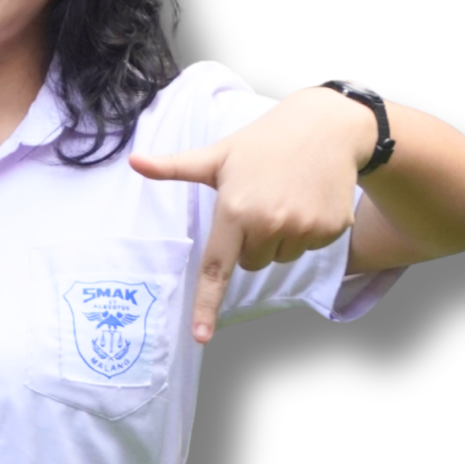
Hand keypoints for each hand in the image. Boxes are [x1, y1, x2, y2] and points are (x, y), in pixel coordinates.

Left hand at [129, 88, 375, 343]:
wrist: (327, 127)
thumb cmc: (263, 141)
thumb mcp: (217, 154)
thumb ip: (174, 166)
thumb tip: (133, 162)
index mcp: (235, 209)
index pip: (216, 267)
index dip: (206, 304)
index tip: (200, 336)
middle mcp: (269, 223)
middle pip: (250, 262)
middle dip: (251, 240)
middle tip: (259, 201)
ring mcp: (303, 228)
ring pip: (279, 258)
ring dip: (280, 237)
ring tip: (285, 196)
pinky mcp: (331, 229)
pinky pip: (309, 248)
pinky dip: (307, 230)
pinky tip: (307, 198)